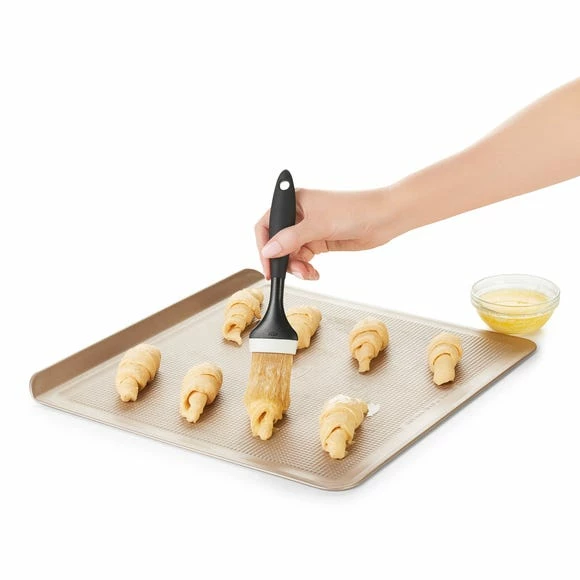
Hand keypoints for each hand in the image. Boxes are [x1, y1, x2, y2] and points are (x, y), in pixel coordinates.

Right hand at [255, 187, 394, 279]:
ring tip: (308, 274)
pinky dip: (306, 268)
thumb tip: (268, 251)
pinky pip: (304, 258)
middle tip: (293, 273)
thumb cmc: (354, 210)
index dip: (264, 246)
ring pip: (291, 253)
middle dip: (284, 260)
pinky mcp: (320, 240)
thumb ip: (290, 239)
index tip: (268, 266)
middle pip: (278, 242)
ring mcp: (309, 228)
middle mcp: (298, 214)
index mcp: (293, 201)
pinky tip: (314, 273)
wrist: (383, 218)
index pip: (267, 224)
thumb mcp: (318, 226)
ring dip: (296, 267)